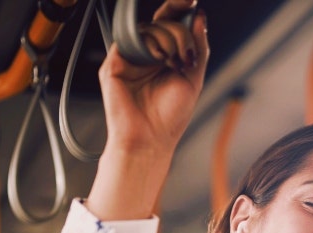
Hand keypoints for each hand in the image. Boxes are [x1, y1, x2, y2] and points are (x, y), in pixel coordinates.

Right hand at [99, 0, 208, 154]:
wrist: (151, 139)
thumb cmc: (170, 116)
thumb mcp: (194, 77)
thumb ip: (198, 47)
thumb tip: (199, 17)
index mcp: (162, 56)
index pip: (169, 24)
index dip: (179, 10)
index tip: (191, 3)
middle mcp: (145, 54)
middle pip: (161, 22)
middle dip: (179, 31)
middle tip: (186, 54)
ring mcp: (128, 58)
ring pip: (148, 28)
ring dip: (168, 39)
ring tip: (174, 63)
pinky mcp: (114, 64)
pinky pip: (131, 40)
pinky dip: (151, 46)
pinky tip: (160, 61)